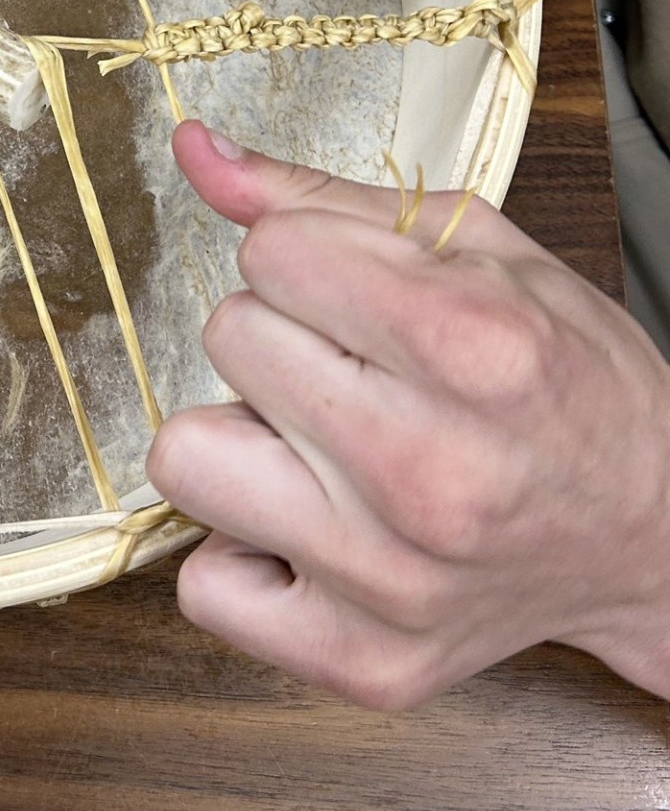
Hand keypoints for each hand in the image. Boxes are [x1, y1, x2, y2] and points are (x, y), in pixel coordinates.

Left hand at [148, 120, 669, 708]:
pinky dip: (245, 552)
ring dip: (242, 439)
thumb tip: (191, 148)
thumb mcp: (476, 250)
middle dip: (280, 337)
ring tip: (320, 448)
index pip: (271, 254)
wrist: (659, 535)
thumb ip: (317, 197)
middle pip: (229, 339)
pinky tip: (316, 529)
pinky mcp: (363, 662)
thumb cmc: (566, 379)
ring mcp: (391, 579)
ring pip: (187, 455)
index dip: (306, 261)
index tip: (360, 296)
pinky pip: (203, 586)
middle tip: (356, 372)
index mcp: (474, 348)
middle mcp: (429, 470)